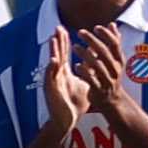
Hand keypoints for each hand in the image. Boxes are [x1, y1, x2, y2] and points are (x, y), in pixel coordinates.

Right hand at [40, 30, 99, 144]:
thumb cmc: (75, 103)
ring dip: (53, 51)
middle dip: (58, 41)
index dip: (64, 42)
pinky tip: (54, 60)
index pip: (64, 54)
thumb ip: (89, 72)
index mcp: (64, 72)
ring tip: (54, 39)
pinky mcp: (51, 91)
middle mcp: (57, 75)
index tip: (65, 28)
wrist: (68, 120)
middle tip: (58, 27)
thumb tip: (97, 61)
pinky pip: (50, 78)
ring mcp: (53, 82)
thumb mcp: (85, 83)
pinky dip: (51, 69)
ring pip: (52, 64)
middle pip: (57, 54)